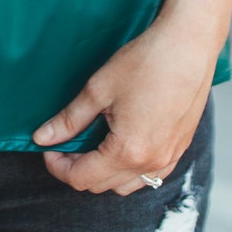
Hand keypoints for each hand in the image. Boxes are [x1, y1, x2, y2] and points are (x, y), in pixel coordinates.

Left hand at [31, 15, 218, 195]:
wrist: (188, 46)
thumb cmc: (145, 62)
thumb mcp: (98, 89)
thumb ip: (70, 120)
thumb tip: (42, 138)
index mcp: (128, 151)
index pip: (82, 178)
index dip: (58, 166)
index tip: (49, 148)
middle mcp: (151, 163)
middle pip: (102, 185)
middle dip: (78, 168)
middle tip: (67, 142)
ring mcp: (169, 158)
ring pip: (126, 185)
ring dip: (104, 172)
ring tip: (93, 143)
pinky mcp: (180, 148)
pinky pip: (149, 175)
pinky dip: (129, 168)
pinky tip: (121, 143)